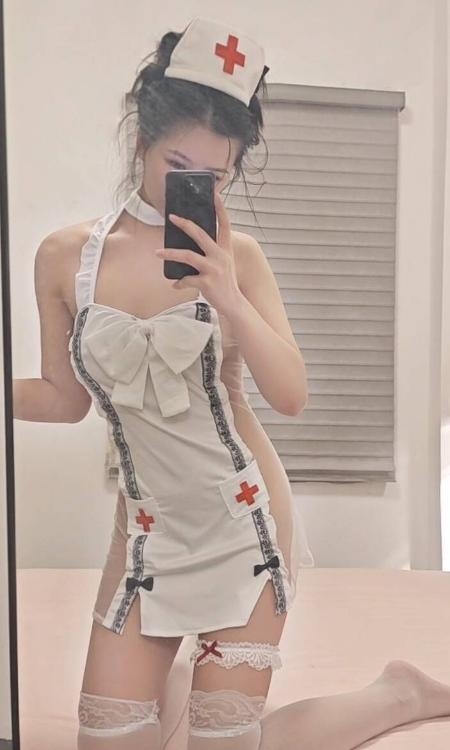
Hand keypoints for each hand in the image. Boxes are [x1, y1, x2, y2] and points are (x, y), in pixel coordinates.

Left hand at [155, 191, 241, 315]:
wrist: (233, 304)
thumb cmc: (225, 283)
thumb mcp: (223, 264)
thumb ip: (212, 253)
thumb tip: (189, 245)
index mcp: (225, 249)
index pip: (225, 224)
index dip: (220, 208)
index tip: (214, 194)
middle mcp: (221, 256)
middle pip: (200, 234)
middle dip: (185, 224)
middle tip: (172, 217)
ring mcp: (214, 269)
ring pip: (188, 256)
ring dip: (170, 253)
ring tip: (158, 253)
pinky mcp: (207, 282)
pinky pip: (186, 279)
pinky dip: (179, 282)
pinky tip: (175, 285)